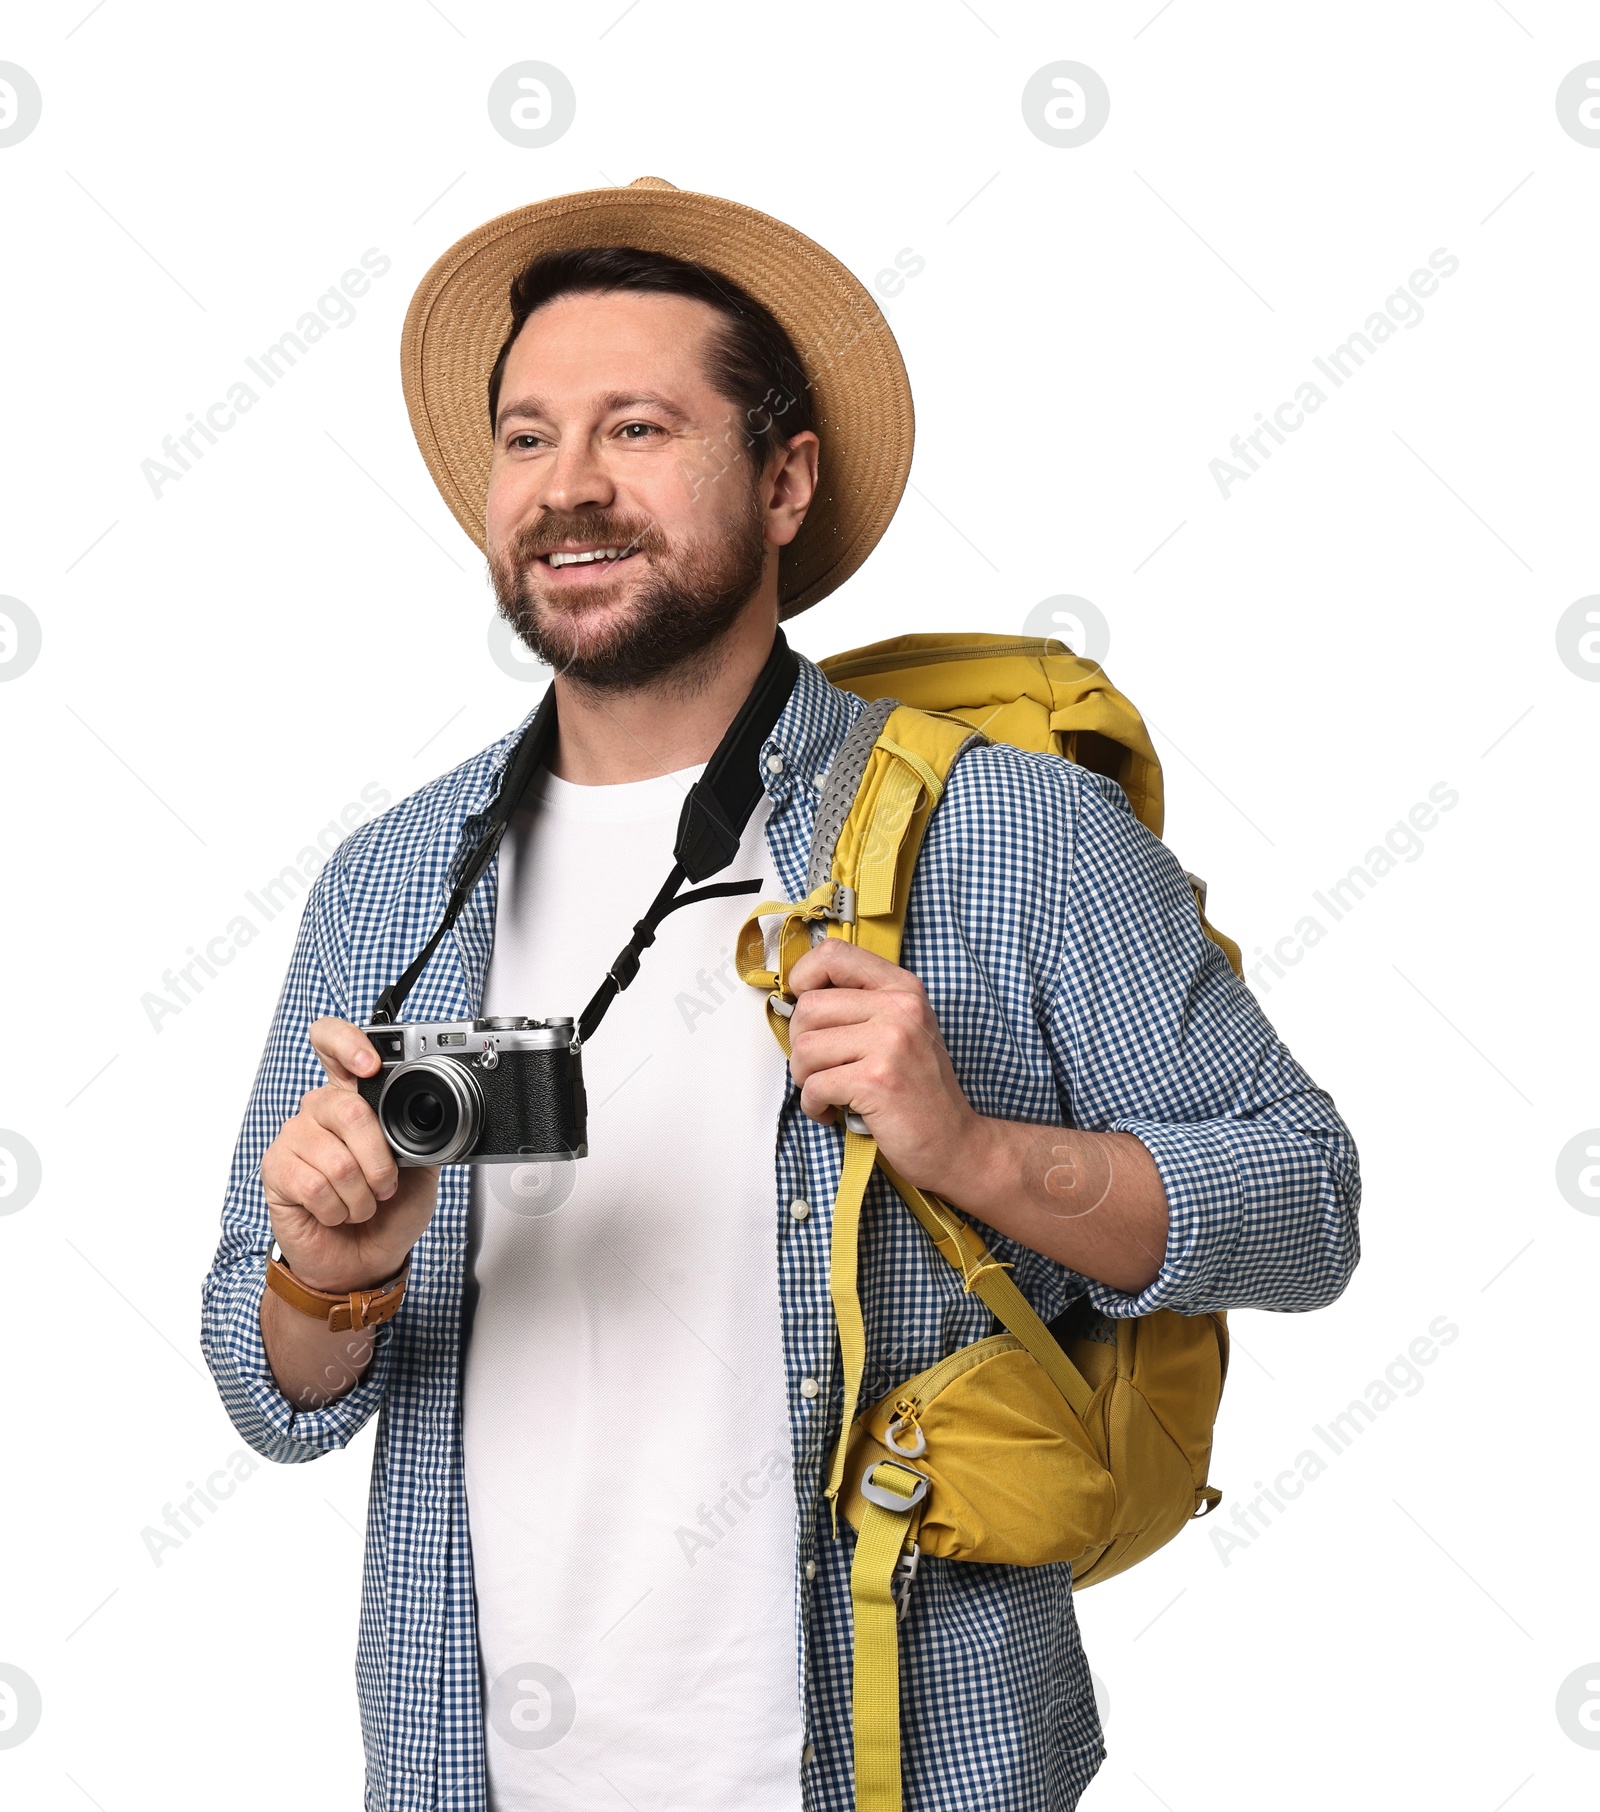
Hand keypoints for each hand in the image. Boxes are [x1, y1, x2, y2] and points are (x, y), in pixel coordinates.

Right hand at [260, 1018, 439, 1293]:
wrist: (365, 1260)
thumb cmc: (390, 1212)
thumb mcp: (422, 1170)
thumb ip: (421, 1135)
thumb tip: (430, 1117)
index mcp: (355, 1098)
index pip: (333, 1044)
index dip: (347, 1043)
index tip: (370, 1064)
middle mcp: (321, 1110)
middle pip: (347, 1110)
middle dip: (379, 1161)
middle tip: (385, 1185)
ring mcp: (295, 1138)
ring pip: (336, 1158)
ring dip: (361, 1195)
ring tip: (359, 1203)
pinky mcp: (277, 1171)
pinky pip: (313, 1185)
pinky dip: (337, 1209)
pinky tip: (335, 1213)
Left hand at [784, 940, 991, 1189]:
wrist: (953, 1142)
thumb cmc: (918, 1090)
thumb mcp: (900, 1030)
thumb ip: (860, 1005)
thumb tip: (798, 995)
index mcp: (902, 988)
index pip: (835, 954)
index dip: (804, 977)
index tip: (805, 1005)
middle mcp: (899, 1008)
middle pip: (809, 1007)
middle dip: (801, 1044)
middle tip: (821, 1068)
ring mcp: (890, 1042)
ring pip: (804, 1047)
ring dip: (805, 1078)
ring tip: (830, 1091)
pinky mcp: (876, 1080)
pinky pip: (814, 1085)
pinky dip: (814, 1106)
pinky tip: (834, 1112)